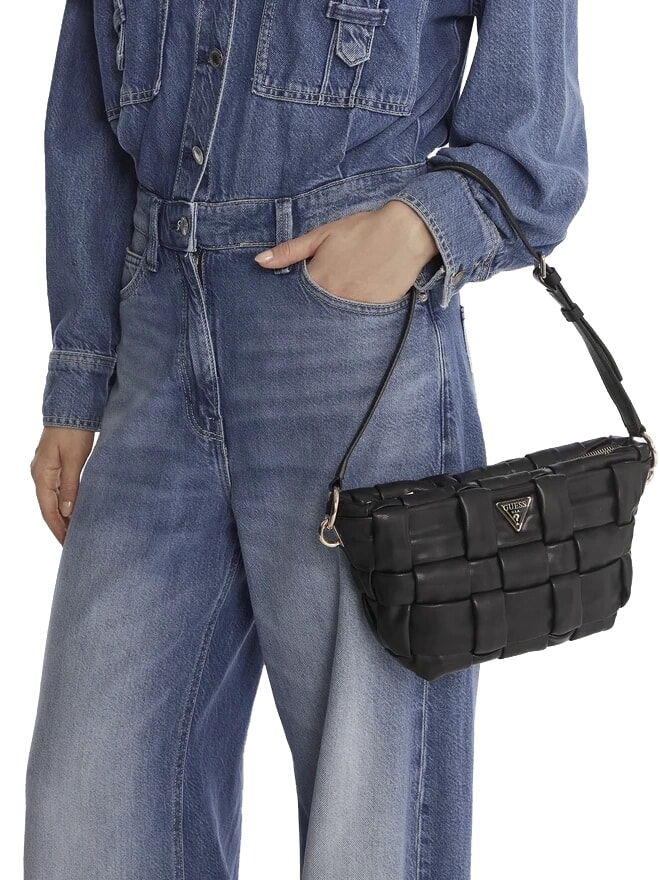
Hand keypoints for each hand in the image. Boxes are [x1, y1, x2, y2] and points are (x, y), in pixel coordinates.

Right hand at [30, 426, 95, 544]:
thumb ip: (71, 487)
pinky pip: (57, 490)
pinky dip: (65, 502)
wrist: (71, 408)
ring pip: (52, 500)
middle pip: (48, 508)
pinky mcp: (54, 464)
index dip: (58, 529)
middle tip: (73, 543)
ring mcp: (46, 469)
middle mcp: (40, 475)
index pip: (48, 511)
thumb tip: (67, 513)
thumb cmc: (73, 432)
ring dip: (62, 516)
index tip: (68, 544)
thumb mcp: (75, 460)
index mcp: (42, 476)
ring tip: (75, 531)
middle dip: (59, 526)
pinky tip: (74, 509)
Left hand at [254, 199, 439, 304]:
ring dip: (330, 319)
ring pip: (336, 320)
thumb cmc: (362, 230)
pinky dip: (352, 319)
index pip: (296, 299)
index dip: (292, 302)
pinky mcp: (376, 311)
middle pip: (314, 313)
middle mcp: (335, 297)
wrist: (405, 233)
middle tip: (307, 317)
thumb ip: (290, 251)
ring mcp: (356, 306)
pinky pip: (358, 321)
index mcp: (319, 279)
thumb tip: (259, 261)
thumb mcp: (322, 236)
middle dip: (309, 314)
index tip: (285, 308)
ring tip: (332, 316)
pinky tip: (352, 313)